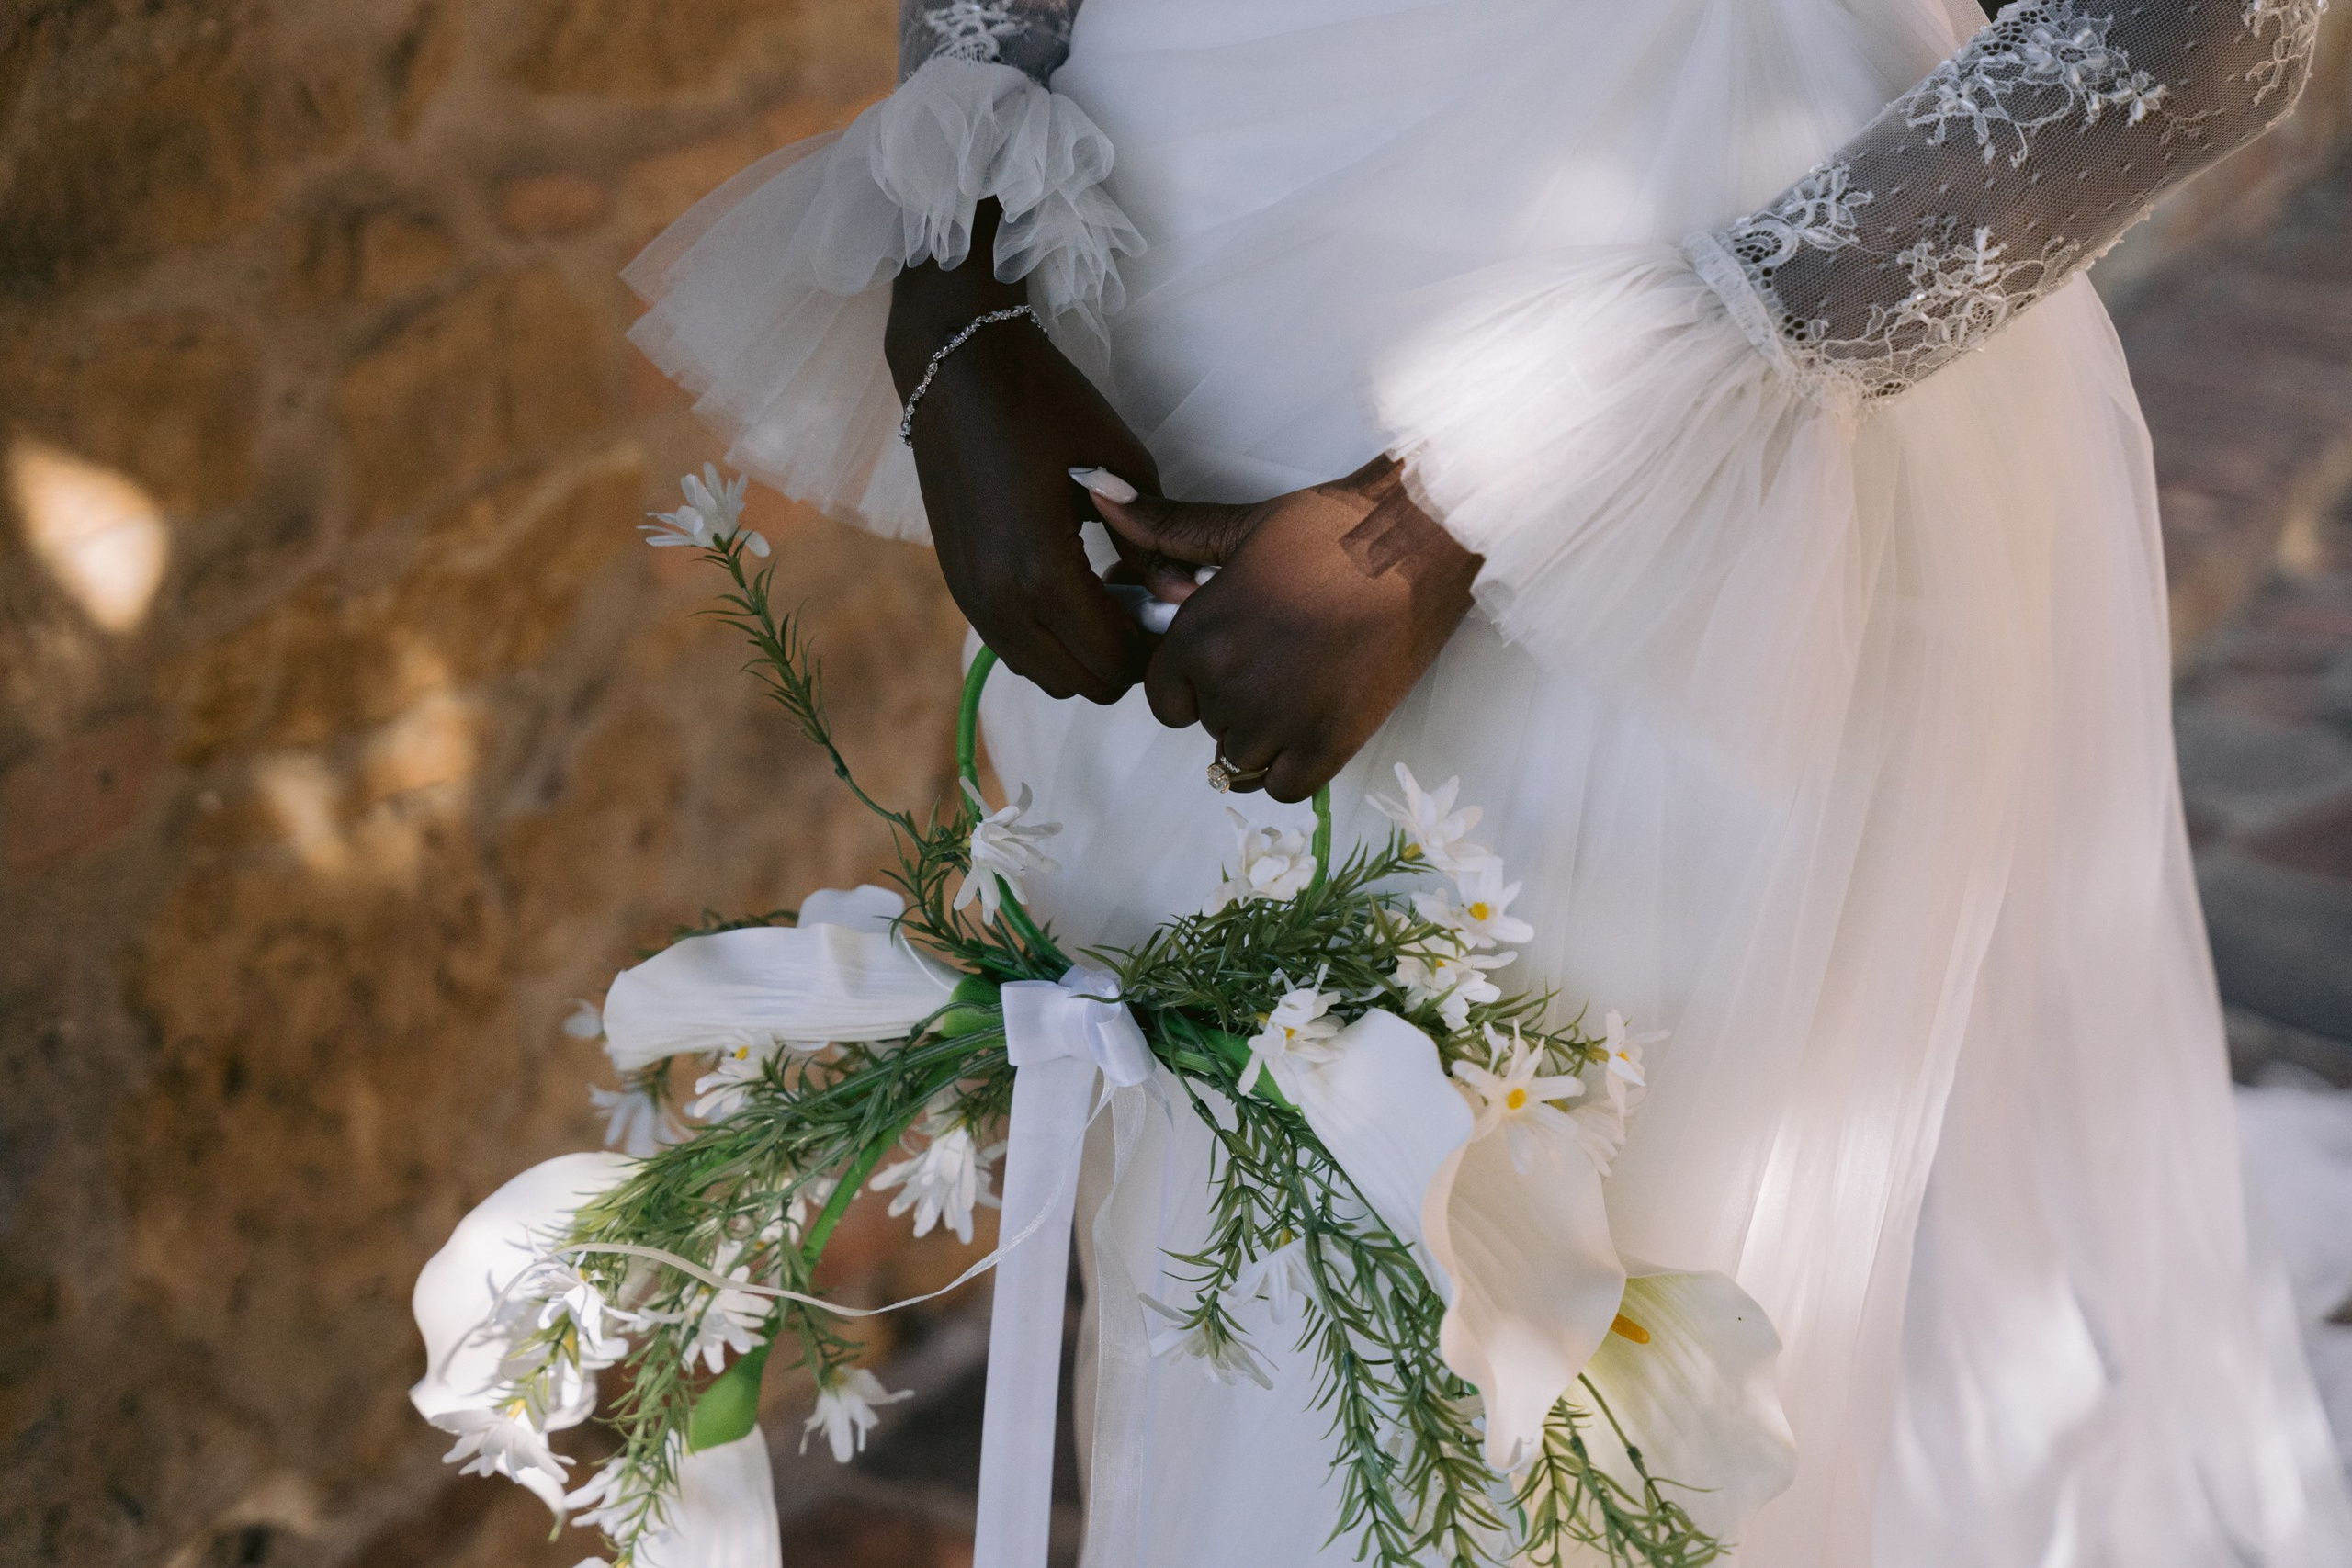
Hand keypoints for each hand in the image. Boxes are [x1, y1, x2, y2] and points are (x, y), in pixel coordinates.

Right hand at [886, 203, 1188, 702]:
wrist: (957, 369)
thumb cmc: (1048, 405)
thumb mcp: (1121, 468)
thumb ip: (1154, 546)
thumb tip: (1183, 598)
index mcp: (1044, 574)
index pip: (1114, 660)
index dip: (1155, 651)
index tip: (1176, 617)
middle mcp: (1001, 601)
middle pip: (1081, 683)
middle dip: (1121, 660)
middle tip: (1148, 612)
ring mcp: (972, 598)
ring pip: (1044, 674)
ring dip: (1082, 655)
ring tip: (1110, 601)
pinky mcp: (958, 587)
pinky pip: (1013, 647)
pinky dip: (1048, 639)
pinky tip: (1071, 589)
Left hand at [1078, 458, 1481, 800]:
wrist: (1417, 544)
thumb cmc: (1332, 529)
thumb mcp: (1240, 525)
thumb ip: (1165, 529)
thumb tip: (1095, 490)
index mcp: (1199, 636)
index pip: (1164, 699)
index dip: (1192, 683)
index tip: (1228, 661)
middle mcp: (1228, 685)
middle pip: (1209, 726)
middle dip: (1232, 703)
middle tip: (1279, 663)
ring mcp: (1278, 721)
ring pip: (1242, 759)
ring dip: (1264, 737)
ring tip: (1301, 689)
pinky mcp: (1329, 744)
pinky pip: (1283, 788)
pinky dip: (1292, 768)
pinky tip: (1313, 728)